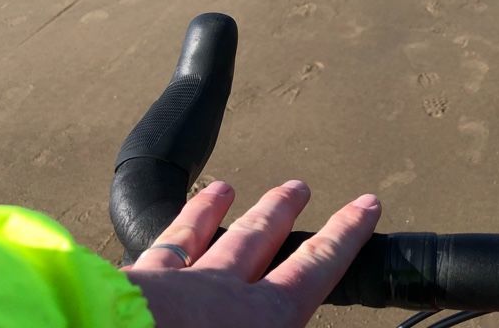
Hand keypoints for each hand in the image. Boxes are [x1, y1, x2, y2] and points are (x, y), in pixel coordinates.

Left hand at [124, 180, 380, 327]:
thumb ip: (274, 323)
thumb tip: (290, 316)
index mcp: (265, 318)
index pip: (317, 267)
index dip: (345, 235)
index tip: (366, 204)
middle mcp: (226, 291)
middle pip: (261, 239)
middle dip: (282, 210)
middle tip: (299, 185)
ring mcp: (176, 281)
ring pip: (205, 234)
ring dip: (218, 208)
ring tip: (226, 187)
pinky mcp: (131, 283)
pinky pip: (157, 246)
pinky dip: (168, 228)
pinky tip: (163, 221)